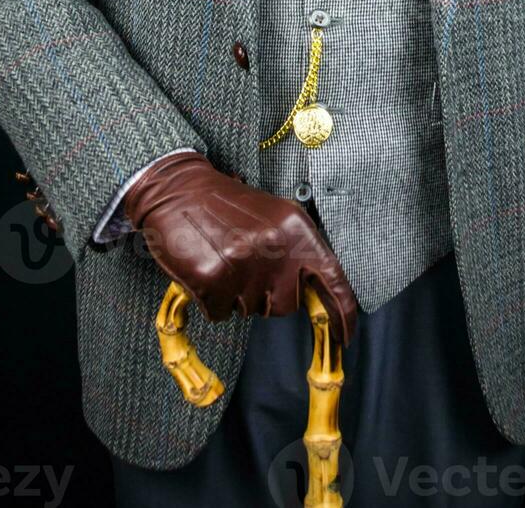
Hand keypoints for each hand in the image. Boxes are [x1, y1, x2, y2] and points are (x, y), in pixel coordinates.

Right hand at [124, 151, 357, 343]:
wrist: (179, 190)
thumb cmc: (226, 206)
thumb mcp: (274, 216)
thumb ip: (297, 249)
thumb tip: (318, 291)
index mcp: (296, 228)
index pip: (332, 277)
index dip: (342, 313)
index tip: (345, 336)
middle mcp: (275, 247)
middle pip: (287, 304)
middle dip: (269, 296)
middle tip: (248, 266)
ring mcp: (243, 265)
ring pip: (250, 310)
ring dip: (237, 295)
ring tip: (225, 260)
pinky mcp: (212, 279)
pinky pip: (219, 313)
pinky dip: (211, 299)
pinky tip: (206, 269)